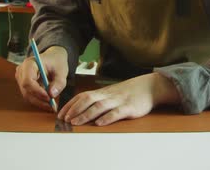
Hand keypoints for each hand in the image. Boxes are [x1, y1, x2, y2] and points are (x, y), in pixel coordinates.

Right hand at [15, 46, 67, 110]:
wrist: (52, 58)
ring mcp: (20, 78)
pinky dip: (38, 101)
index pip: (27, 80)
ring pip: (27, 95)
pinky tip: (48, 103)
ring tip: (52, 106)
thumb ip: (59, 83)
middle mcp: (21, 71)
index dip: (37, 91)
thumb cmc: (56, 62)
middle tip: (53, 106)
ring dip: (39, 102)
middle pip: (26, 90)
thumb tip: (52, 95)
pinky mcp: (23, 84)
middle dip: (40, 99)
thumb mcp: (62, 71)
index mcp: (30, 63)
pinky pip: (29, 95)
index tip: (49, 97)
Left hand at [58, 72, 179, 125]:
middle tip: (64, 119)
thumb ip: (99, 99)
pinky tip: (99, 123)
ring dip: (86, 114)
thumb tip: (82, 109)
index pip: (83, 96)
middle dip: (74, 109)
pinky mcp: (129, 108)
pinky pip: (116, 112)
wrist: (149, 86)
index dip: (71, 105)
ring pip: (99, 106)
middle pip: (88, 100)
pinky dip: (107, 118)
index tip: (60, 113)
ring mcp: (118, 101)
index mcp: (103, 92)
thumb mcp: (112, 94)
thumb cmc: (128, 92)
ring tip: (76, 122)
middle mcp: (108, 95)